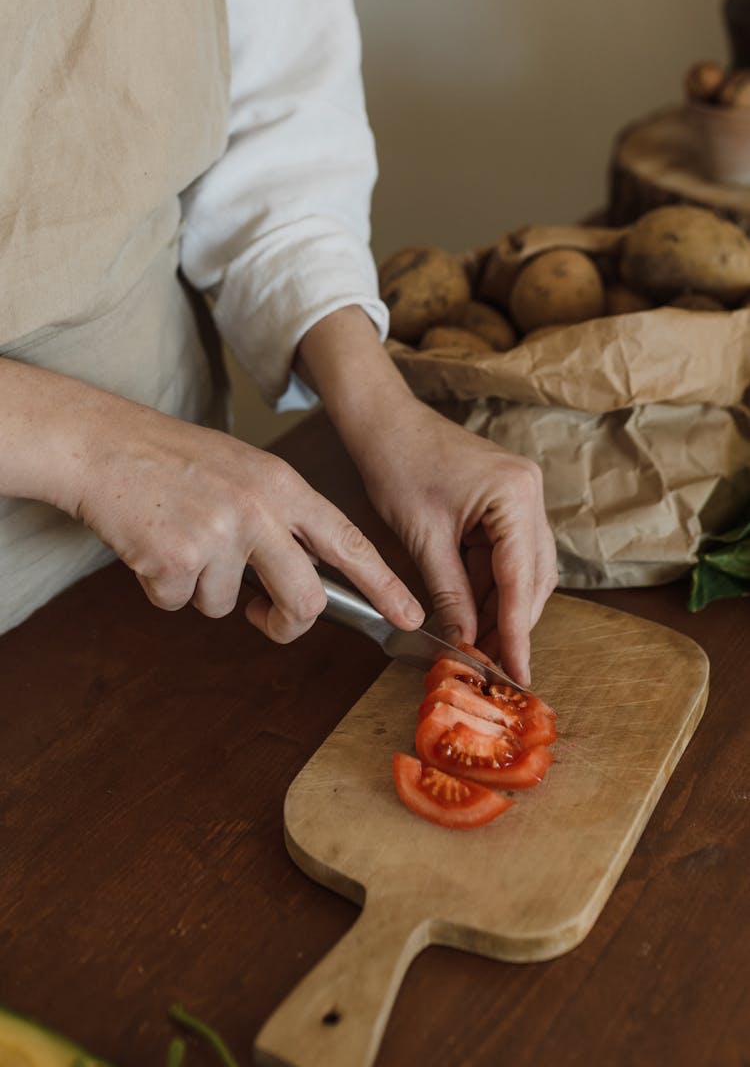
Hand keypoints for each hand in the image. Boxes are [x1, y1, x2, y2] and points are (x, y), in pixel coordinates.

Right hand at [57, 390, 423, 640]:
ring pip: (227, 606)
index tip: (409, 616)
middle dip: (284, 623)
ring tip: (178, 541)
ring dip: (201, 590)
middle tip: (260, 615)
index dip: (384, 584)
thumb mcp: (244, 471)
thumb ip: (279, 518)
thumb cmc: (170, 459)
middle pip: (304, 600)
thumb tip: (306, 580)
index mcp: (281, 485)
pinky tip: (150, 546)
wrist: (100, 444)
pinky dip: (163, 588)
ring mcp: (218, 533)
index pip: (347, 542)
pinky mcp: (176, 558)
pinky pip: (180, 603)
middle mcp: (258, 508)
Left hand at [297, 307, 556, 686]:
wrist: (384, 422)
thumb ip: (449, 593)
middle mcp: (529, 493)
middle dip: (512, 622)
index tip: (517, 672)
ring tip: (478, 646)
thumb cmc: (398, 465)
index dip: (518, 631)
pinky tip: (472, 613)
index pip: (522, 577)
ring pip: (523, 569)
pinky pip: (505, 554)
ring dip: (501, 607)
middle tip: (491, 665)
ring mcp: (521, 496)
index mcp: (515, 495)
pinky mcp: (505, 502)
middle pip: (533, 576)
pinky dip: (489, 585)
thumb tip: (464, 642)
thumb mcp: (423, 538)